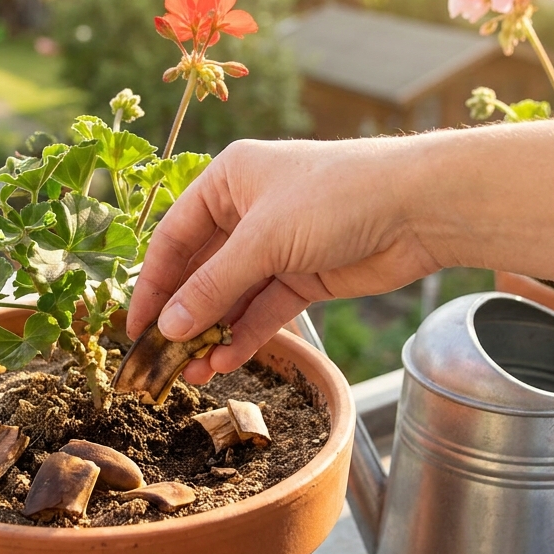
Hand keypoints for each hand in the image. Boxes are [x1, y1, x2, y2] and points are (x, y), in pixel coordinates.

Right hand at [127, 137, 441, 382]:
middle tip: (161, 360)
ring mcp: (277, 246)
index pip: (174, 238)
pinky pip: (264, 310)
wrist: (418, 207)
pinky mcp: (304, 276)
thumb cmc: (337, 197)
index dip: (152, 284)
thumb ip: (214, 287)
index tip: (135, 328)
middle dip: (184, 317)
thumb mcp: (264, 240)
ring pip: (232, 297)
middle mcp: (247, 210)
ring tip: (193, 373)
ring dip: (213, 334)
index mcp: (228, 181)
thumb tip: (169, 327)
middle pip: (201, 271)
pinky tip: (226, 362)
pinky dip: (246, 336)